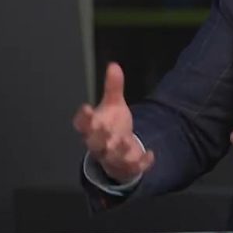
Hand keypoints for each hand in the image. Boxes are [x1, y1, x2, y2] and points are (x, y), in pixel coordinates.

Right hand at [72, 62, 154, 183]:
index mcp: (92, 129)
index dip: (83, 117)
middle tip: (105, 129)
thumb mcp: (114, 105)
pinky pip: (133, 167)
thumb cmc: (112, 126)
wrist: (120, 152)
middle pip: (94, 143)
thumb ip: (113, 88)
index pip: (82, 124)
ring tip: (125, 141)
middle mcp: (99, 145)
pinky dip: (141, 162)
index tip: (87, 108)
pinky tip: (150, 154)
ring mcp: (112, 157)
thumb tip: (114, 65)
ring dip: (118, 151)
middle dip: (99, 137)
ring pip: (111, 157)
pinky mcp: (127, 166)